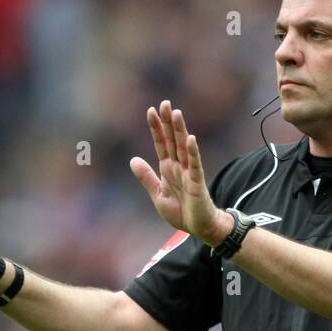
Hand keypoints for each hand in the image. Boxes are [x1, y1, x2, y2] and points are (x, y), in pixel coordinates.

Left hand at [130, 101, 230, 245]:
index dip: (156, 128)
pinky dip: (192, 152)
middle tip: (165, 103)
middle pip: (172, 140)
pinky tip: (190, 138)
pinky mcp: (197, 182)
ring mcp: (188, 173)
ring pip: (183, 147)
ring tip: (176, 113)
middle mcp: (178, 167)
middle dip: (168, 122)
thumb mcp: (158, 194)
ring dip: (180, 130)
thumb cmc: (181, 212)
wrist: (198, 228)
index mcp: (168, 169)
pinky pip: (195, 165)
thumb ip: (146, 177)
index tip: (151, 111)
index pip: (161, 144)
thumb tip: (133, 160)